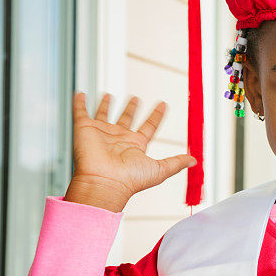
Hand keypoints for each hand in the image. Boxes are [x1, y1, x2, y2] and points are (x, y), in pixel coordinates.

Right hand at [64, 92, 195, 211]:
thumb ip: (176, 163)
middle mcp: (119, 139)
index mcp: (136, 146)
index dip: (156, 116)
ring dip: (106, 105)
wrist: (104, 182)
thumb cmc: (130, 179)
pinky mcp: (85, 129)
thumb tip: (195, 160)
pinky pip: (81, 113)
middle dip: (131, 109)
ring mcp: (102, 133)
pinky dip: (80, 103)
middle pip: (126, 120)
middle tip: (136, 97)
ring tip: (110, 95)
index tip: (163, 104)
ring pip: (104, 115)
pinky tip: (81, 93)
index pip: (149, 127)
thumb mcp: (160, 169)